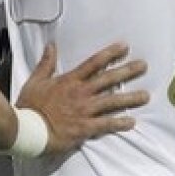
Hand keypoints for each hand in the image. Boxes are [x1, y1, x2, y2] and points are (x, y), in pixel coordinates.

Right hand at [16, 42, 148, 153]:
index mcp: (69, 80)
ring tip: (146, 96)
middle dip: (127, 71)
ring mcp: (85, 111)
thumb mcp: (35, 81)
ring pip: (112, 102)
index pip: (94, 63)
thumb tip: (51, 46)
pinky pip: (107, 124)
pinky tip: (132, 122)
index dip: (110, 54)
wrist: (29, 129)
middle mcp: (81, 93)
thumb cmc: (30, 106)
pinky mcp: (85, 128)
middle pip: (108, 79)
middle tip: (143, 66)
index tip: (124, 47)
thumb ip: (46, 63)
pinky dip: (120, 123)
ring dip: (130, 98)